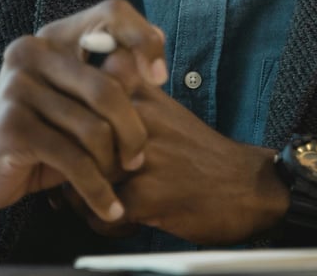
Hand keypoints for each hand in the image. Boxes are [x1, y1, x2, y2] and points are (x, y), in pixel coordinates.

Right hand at [0, 0, 166, 222]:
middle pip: (109, 87)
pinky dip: (98, 189)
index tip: (160, 78)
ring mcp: (18, 87)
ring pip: (94, 128)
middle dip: (133, 130)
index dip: (143, 39)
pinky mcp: (11, 126)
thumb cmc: (46, 129)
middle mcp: (33, 51)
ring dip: (113, 163)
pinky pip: (73, 160)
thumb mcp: (82, 98)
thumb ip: (114, 72)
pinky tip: (109, 206)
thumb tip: (157, 42)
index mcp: (56, 36)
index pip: (111, 13)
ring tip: (117, 177)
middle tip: (138, 156)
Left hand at [76, 80, 290, 244]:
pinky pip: (101, 212)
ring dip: (87, 196)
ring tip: (107, 200)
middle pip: (75, 139)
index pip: (81, 95)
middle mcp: (140, 117)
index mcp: (142, 92)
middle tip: (82, 179)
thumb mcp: (162, 110)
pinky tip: (129, 220)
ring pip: (82, 178)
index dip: (72, 121)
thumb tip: (71, 116)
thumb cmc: (198, 151)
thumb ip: (122, 103)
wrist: (246, 184)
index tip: (76, 136)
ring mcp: (142, 156)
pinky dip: (108, 223)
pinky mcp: (146, 195)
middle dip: (73, 165)